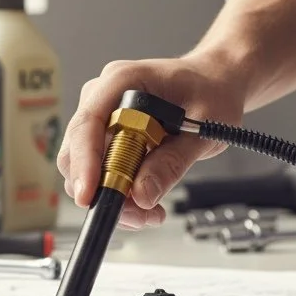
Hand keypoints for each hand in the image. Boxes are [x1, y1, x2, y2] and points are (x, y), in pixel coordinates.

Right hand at [57, 55, 248, 228]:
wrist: (217, 83)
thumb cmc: (211, 92)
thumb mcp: (204, 129)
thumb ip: (173, 162)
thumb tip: (143, 194)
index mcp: (123, 81)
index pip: (88, 122)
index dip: (84, 162)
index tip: (89, 195)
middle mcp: (104, 97)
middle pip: (78, 150)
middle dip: (102, 189)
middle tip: (138, 215)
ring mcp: (104, 117)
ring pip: (87, 168)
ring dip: (114, 197)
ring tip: (151, 212)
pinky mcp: (109, 137)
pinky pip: (102, 171)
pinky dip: (120, 193)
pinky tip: (147, 202)